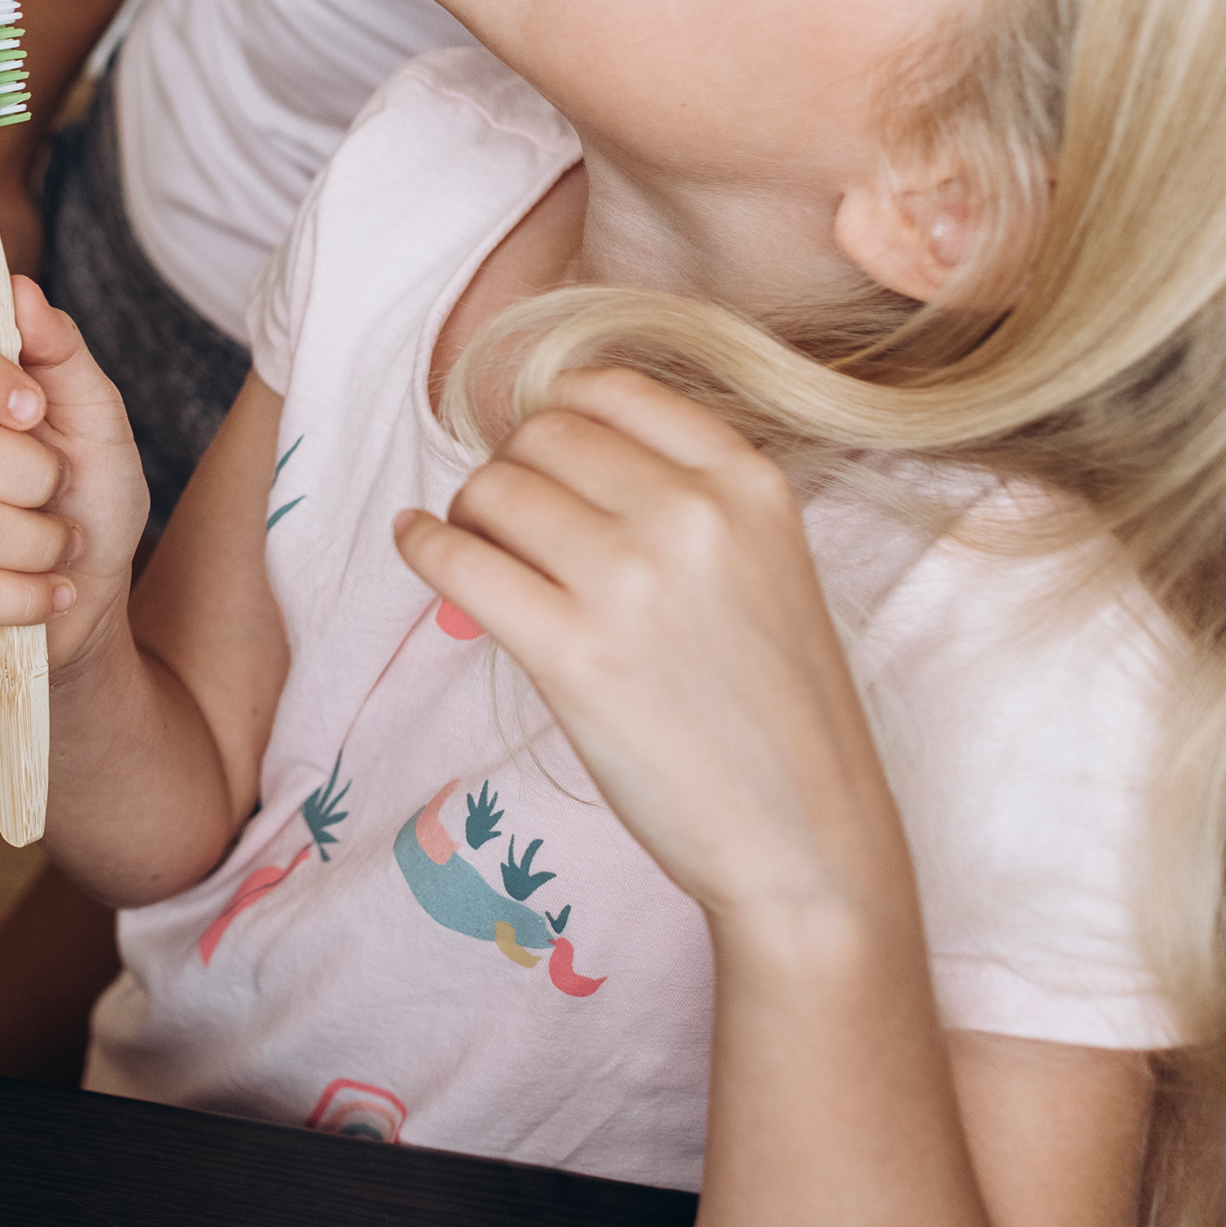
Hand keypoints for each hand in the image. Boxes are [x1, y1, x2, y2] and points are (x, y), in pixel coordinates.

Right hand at [0, 277, 147, 675]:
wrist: (88, 594)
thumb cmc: (86, 497)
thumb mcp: (95, 418)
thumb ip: (60, 351)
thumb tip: (21, 290)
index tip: (33, 408)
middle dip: (34, 478)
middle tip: (59, 491)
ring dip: (40, 544)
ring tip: (60, 548)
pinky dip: (26, 597)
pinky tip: (48, 592)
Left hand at [390, 368, 912, 932]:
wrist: (805, 836)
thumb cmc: (777, 710)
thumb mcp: (766, 565)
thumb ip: (686, 499)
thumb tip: (551, 452)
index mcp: (749, 482)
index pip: (615, 390)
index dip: (560, 413)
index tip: (541, 449)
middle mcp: (692, 514)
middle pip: (543, 434)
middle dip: (512, 467)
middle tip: (510, 520)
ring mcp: (631, 581)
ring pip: (494, 489)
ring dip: (469, 511)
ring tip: (482, 552)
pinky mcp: (572, 653)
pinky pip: (456, 558)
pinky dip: (423, 544)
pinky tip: (419, 545)